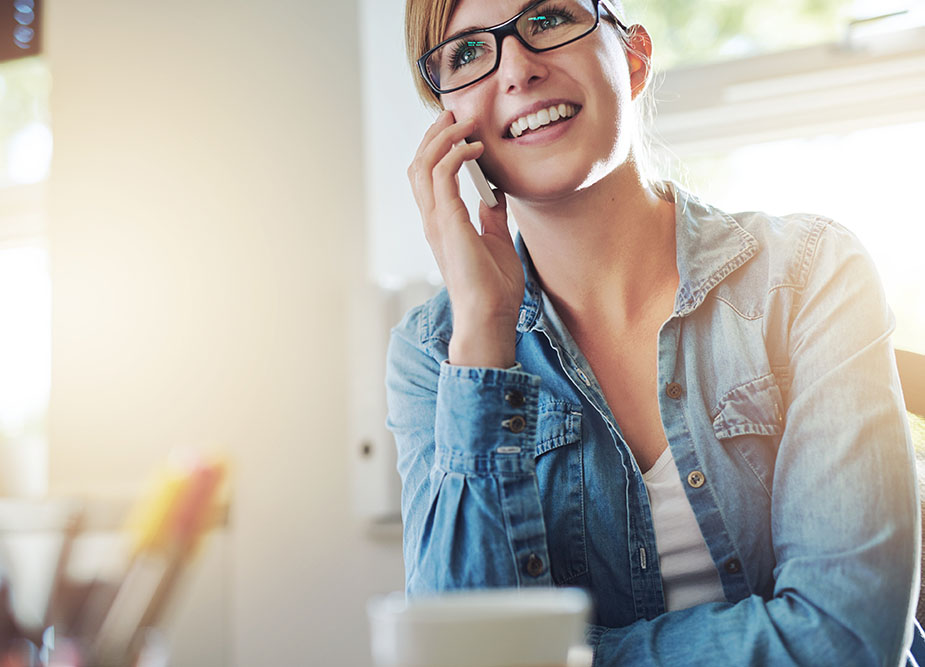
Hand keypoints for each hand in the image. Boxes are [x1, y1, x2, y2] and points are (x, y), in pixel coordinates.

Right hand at [407, 111, 524, 367]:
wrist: (490, 316)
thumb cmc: (493, 288)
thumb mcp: (496, 241)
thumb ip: (491, 217)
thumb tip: (495, 196)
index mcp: (442, 223)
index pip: (428, 175)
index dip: (438, 147)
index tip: (459, 128)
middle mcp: (433, 220)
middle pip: (419, 164)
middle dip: (434, 134)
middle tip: (455, 113)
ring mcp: (437, 222)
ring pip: (424, 165)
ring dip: (443, 138)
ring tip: (465, 122)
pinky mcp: (448, 224)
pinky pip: (443, 177)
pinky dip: (456, 155)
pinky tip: (476, 148)